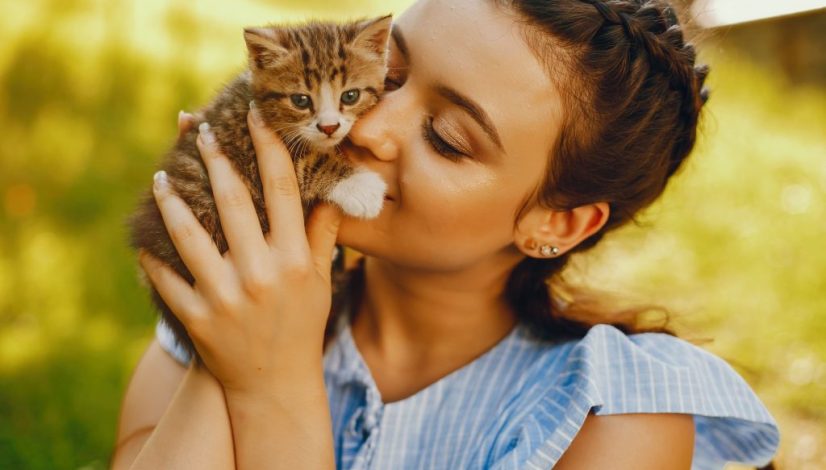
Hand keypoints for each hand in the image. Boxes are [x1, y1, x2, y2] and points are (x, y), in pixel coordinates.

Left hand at [139, 104, 342, 396]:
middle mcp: (262, 274)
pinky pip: (166, 278)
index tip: (255, 114)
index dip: (267, 146)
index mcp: (294, 259)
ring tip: (161, 176)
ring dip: (171, 199)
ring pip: (189, 234)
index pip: (281, 189)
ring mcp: (226, 297)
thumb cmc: (302, 325)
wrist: (275, 384)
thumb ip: (324, 235)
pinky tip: (143, 234)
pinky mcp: (198, 319)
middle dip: (214, 158)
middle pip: (233, 200)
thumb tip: (331, 192)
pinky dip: (152, 255)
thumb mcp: (320, 281)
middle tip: (199, 131)